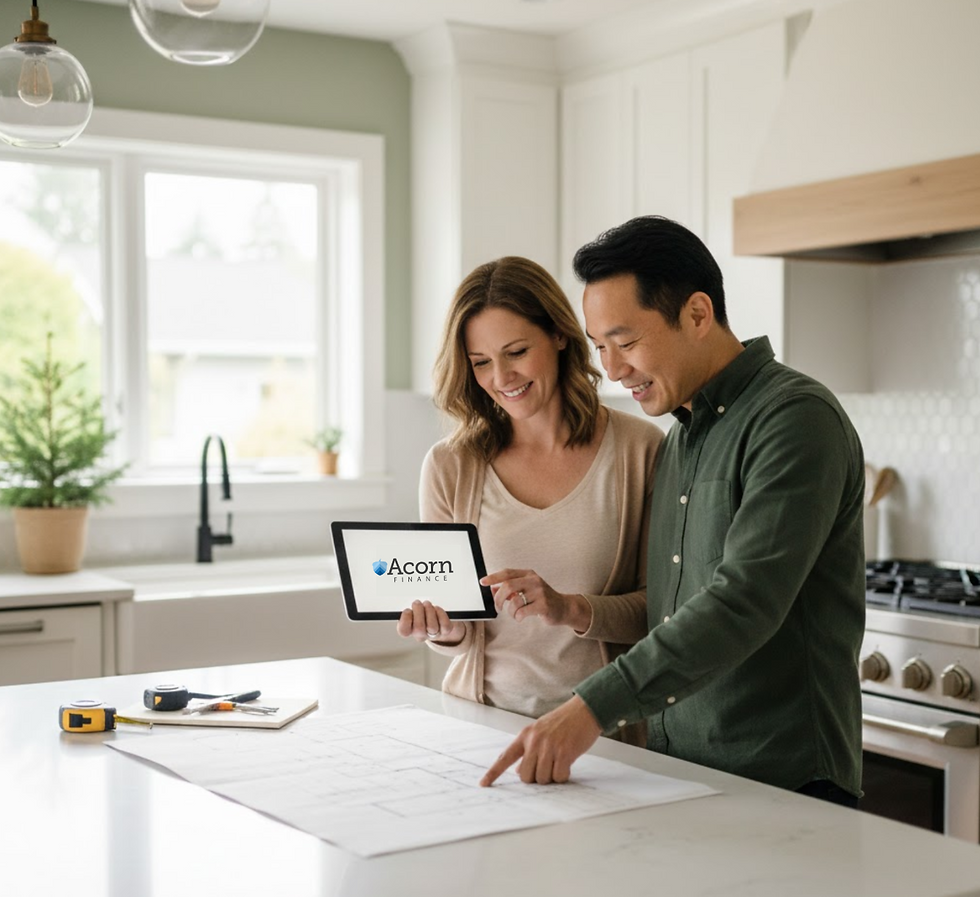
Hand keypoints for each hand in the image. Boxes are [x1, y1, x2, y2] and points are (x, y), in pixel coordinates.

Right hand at [396, 600, 464, 644]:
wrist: (438, 622)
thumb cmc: (422, 616)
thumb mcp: (411, 612)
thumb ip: (408, 612)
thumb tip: (408, 610)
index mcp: (410, 630)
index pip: (404, 631)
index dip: (405, 620)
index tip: (408, 610)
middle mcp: (421, 635)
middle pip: (418, 629)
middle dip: (418, 611)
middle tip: (418, 604)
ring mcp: (433, 634)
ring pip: (432, 627)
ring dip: (429, 611)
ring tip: (427, 605)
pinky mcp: (445, 631)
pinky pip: (444, 624)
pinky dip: (440, 613)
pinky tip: (436, 609)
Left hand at [480, 569, 591, 631]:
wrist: (563, 607)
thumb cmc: (543, 599)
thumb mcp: (526, 590)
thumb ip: (511, 589)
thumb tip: (493, 589)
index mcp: (528, 574)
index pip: (507, 573)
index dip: (493, 577)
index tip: (483, 582)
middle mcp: (534, 580)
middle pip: (508, 586)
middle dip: (498, 599)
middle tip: (497, 607)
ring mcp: (540, 592)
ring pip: (514, 601)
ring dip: (510, 611)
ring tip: (514, 614)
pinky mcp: (544, 605)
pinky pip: (522, 612)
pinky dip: (517, 617)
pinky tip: (521, 617)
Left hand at [480, 695, 601, 785]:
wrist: (584, 710)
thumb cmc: (563, 722)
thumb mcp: (540, 732)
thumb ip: (528, 750)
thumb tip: (520, 772)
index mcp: (525, 735)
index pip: (505, 757)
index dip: (493, 773)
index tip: (483, 784)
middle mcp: (534, 741)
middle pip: (526, 777)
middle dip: (536, 778)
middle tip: (548, 766)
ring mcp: (549, 747)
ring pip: (542, 779)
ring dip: (551, 776)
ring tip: (559, 761)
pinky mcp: (565, 753)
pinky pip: (559, 777)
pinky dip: (564, 775)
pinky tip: (568, 763)